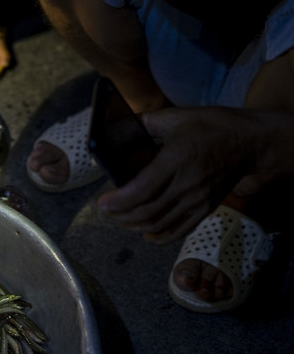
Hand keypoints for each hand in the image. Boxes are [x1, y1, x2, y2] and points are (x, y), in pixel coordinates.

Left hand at [96, 106, 261, 242]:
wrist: (251, 141)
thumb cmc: (213, 126)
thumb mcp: (178, 117)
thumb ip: (145, 122)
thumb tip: (117, 126)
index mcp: (177, 159)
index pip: (141, 190)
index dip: (118, 201)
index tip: (102, 203)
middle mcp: (187, 184)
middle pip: (146, 212)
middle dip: (120, 215)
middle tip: (107, 210)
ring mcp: (198, 200)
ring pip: (159, 224)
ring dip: (134, 226)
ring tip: (121, 219)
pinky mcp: (206, 209)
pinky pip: (179, 231)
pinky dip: (159, 236)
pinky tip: (145, 233)